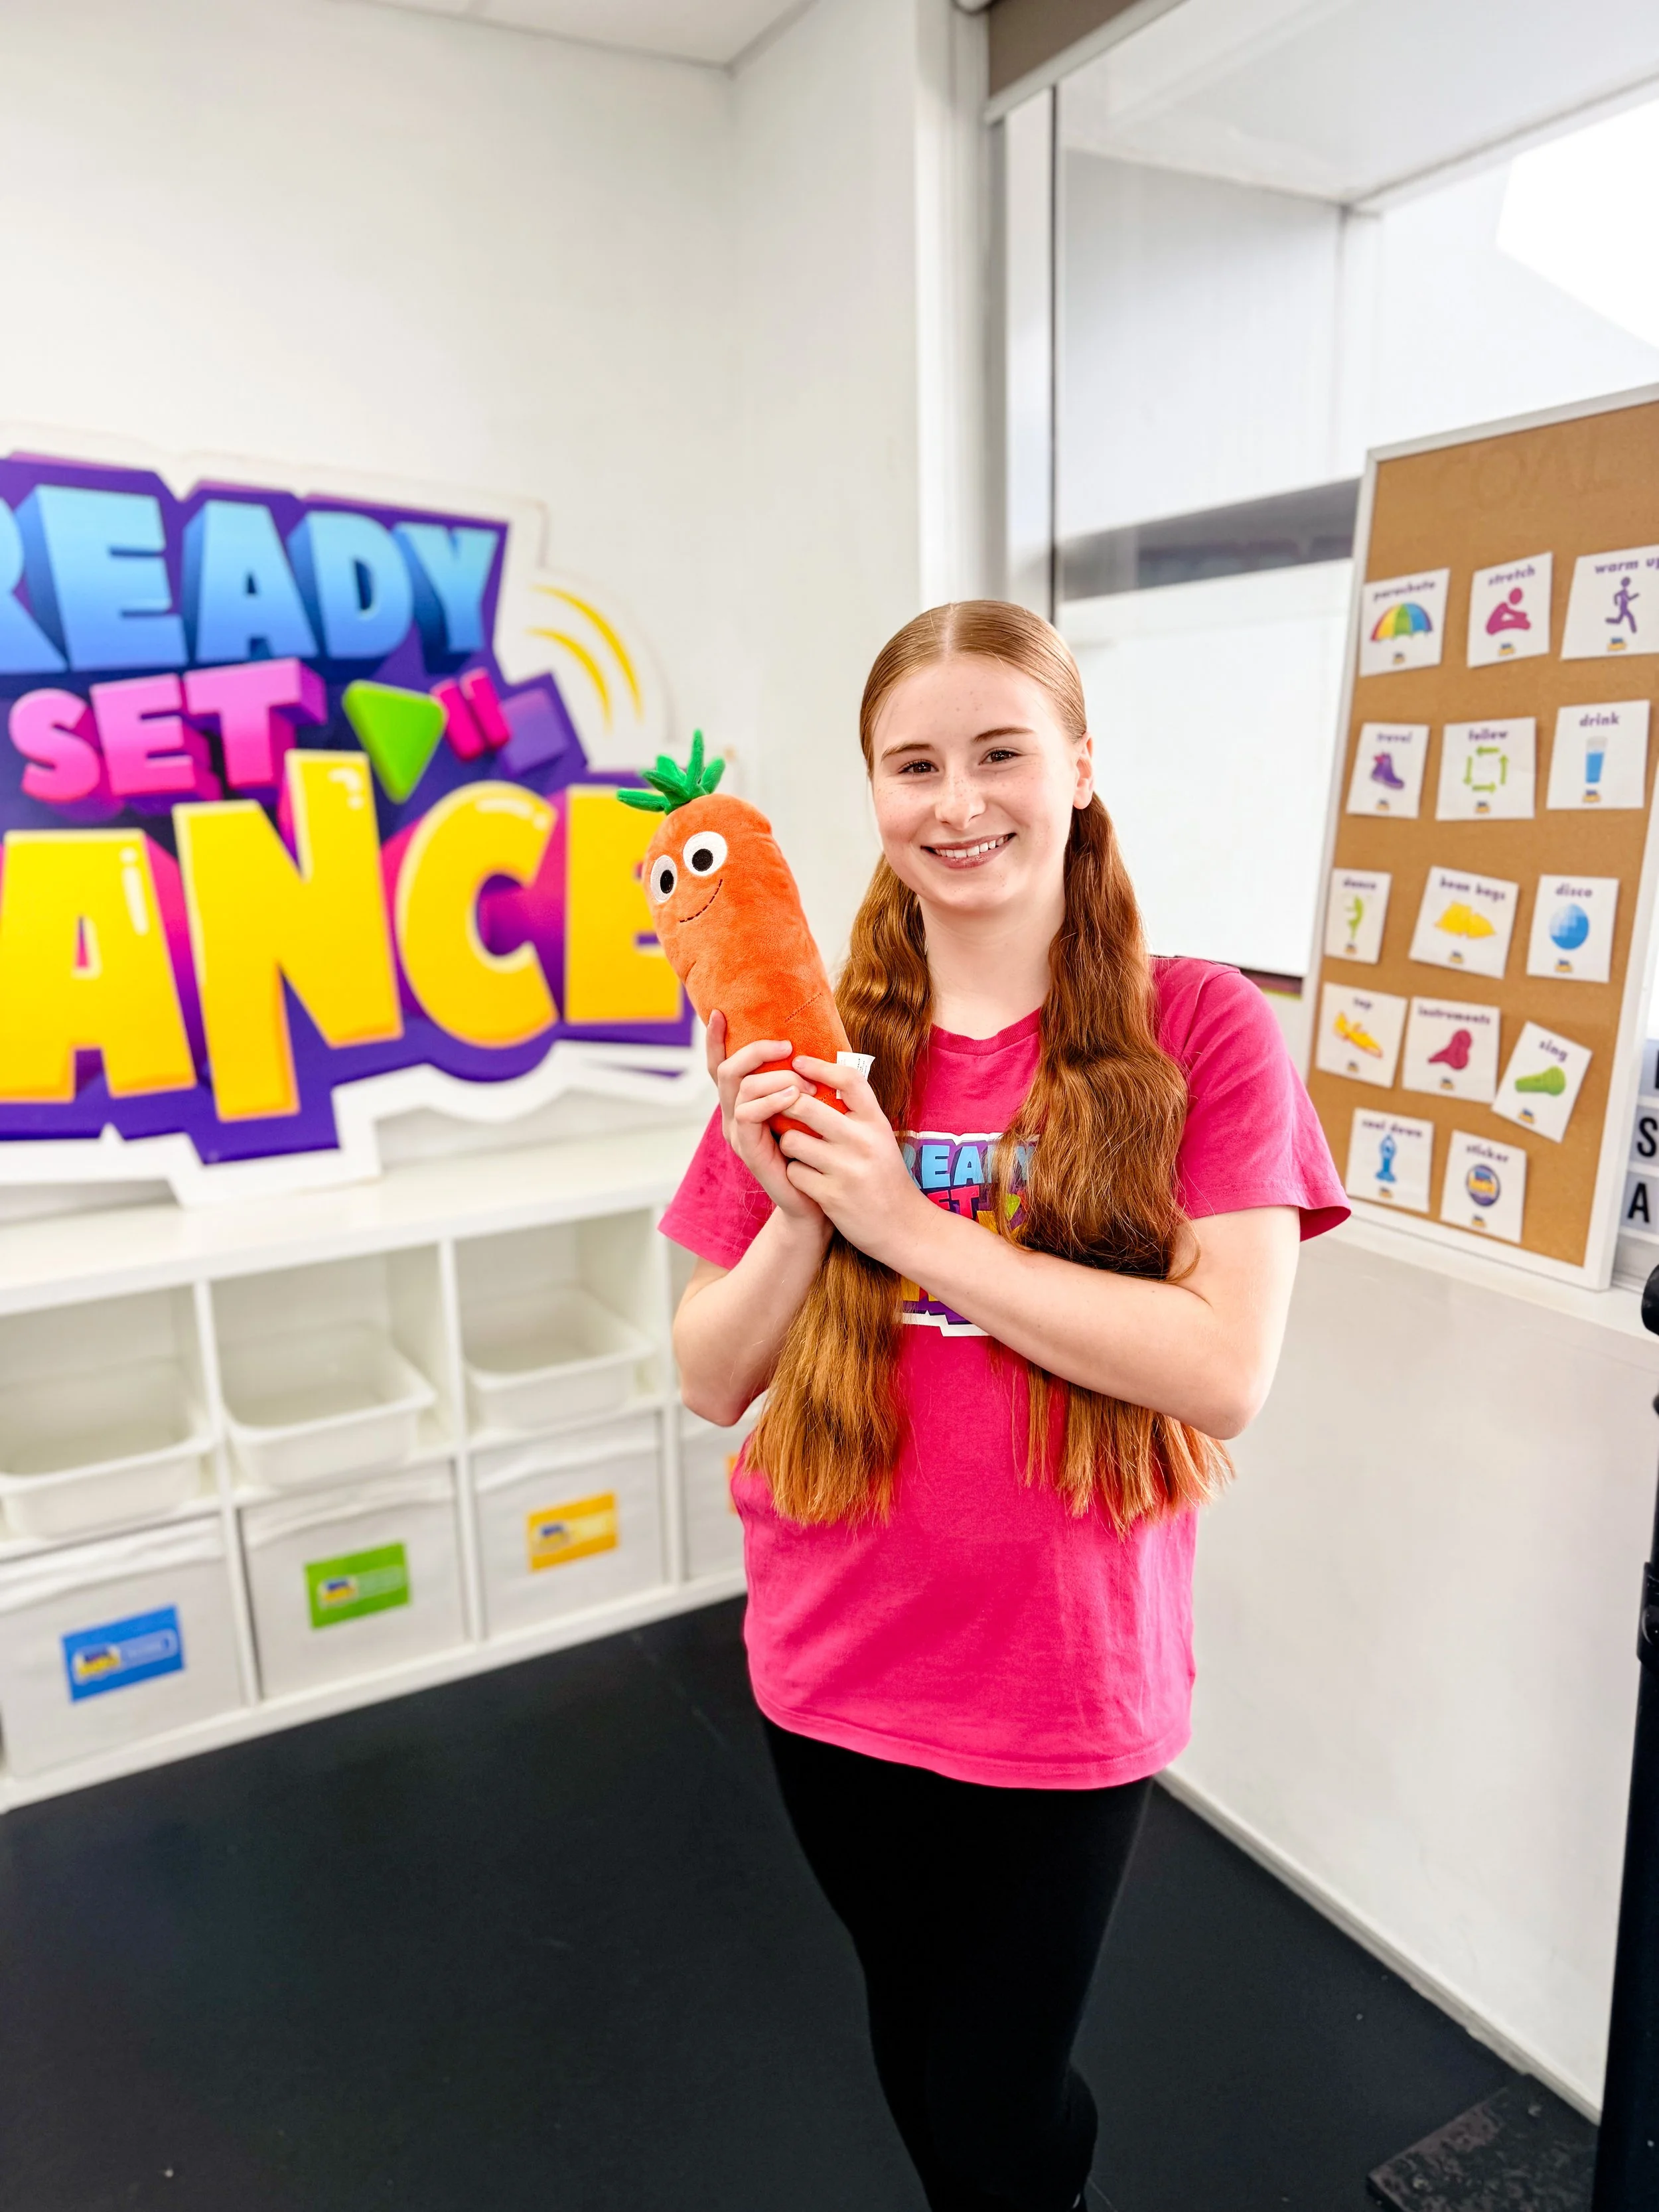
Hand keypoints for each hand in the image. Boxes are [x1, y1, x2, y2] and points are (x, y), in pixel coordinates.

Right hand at [706, 1011, 825, 1226]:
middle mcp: (734, 1115)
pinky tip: (795, 1097)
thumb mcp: (807, 1110)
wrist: (816, 1202)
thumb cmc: (815, 1152)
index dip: (716, 1040)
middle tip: (787, 1046)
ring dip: (775, 1076)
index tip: (720, 1013)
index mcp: (744, 1103)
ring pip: (740, 1088)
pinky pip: (747, 1114)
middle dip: (756, 1050)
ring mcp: (738, 1133)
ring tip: (804, 1083)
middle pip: (727, 1070)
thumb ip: (798, 1083)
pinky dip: (772, 1100)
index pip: (722, 1066)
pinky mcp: (747, 1149)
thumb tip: (808, 1047)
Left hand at [775, 1055, 934, 1267]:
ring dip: (788, 1144)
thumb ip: (856, 1112)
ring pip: (792, 1140)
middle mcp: (863, 1141)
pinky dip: (795, 1173)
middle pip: (806, 1106)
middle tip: (781, 1109)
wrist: (904, 1227)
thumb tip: (822, 1076)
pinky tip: (808, 1179)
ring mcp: (847, 1169)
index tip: (797, 1061)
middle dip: (786, 1105)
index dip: (818, 1066)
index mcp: (877, 1122)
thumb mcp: (879, 1137)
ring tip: (799, 1151)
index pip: (848, 1079)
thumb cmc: (885, 1176)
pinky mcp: (831, 1196)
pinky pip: (793, 1172)